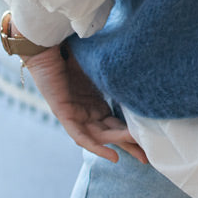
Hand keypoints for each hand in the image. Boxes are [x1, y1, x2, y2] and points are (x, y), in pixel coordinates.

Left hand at [18, 33, 148, 165]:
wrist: (47, 41)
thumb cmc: (71, 47)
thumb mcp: (99, 61)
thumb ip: (114, 65)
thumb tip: (140, 58)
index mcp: (94, 100)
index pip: (115, 120)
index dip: (131, 130)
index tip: (150, 138)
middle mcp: (85, 110)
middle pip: (110, 133)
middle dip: (129, 145)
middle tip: (149, 156)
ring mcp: (74, 113)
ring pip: (99, 135)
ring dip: (119, 144)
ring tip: (139, 152)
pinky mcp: (63, 113)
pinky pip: (81, 135)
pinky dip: (97, 146)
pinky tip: (113, 156)